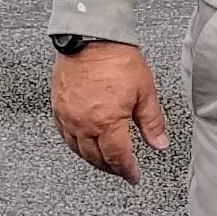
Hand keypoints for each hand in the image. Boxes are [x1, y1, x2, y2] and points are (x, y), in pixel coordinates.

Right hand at [50, 41, 167, 183]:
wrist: (91, 38)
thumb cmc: (117, 60)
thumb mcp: (144, 92)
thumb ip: (151, 122)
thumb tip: (159, 143)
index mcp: (107, 122)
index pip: (118, 158)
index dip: (127, 171)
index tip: (133, 177)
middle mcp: (83, 123)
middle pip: (95, 158)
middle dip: (110, 168)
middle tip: (121, 171)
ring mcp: (67, 116)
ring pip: (77, 149)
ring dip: (92, 159)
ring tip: (104, 161)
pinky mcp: (57, 106)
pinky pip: (64, 134)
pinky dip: (75, 144)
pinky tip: (82, 144)